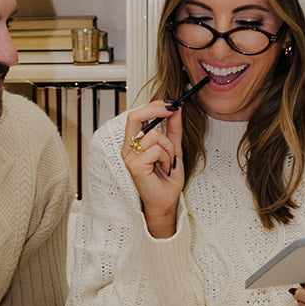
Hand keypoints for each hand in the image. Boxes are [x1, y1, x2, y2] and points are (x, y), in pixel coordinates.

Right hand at [121, 100, 184, 237]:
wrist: (167, 202)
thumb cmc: (166, 180)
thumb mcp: (173, 149)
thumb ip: (173, 130)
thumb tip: (176, 109)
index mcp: (134, 143)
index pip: (137, 115)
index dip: (153, 106)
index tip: (172, 103)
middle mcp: (128, 149)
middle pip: (135, 116)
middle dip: (156, 109)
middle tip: (173, 108)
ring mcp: (129, 157)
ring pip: (154, 136)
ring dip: (169, 148)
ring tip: (168, 162)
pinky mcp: (134, 166)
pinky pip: (156, 150)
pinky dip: (166, 157)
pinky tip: (164, 168)